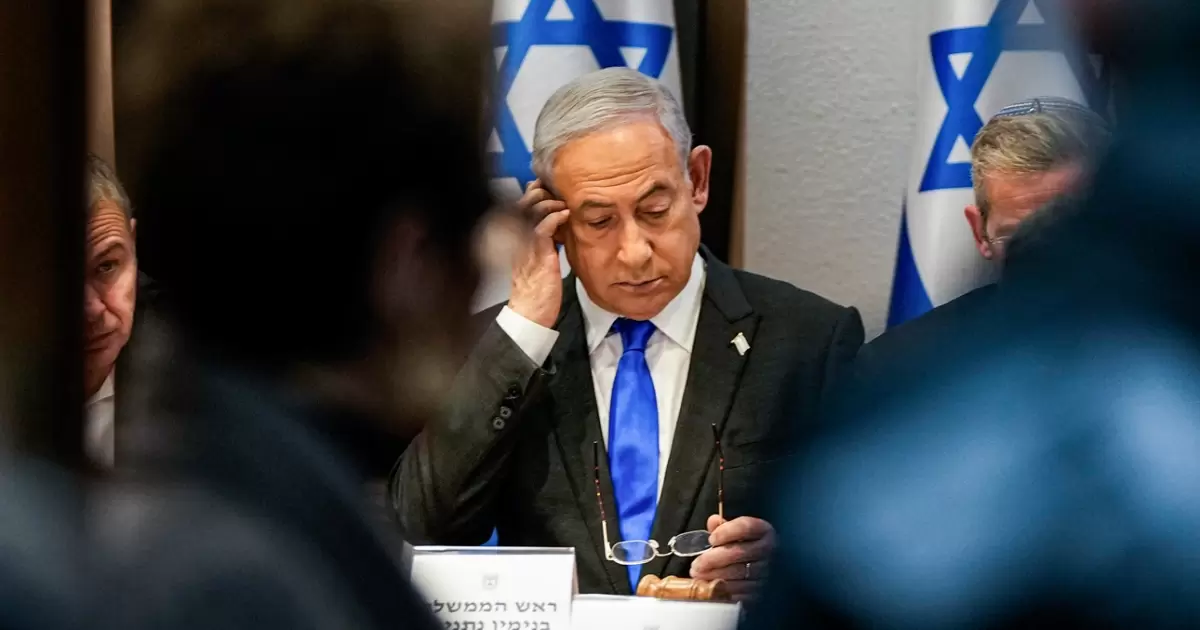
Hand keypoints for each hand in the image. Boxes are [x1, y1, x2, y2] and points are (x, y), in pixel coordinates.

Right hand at [508, 179, 569, 328]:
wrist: (530, 314)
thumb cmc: (536, 292)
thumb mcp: (539, 261)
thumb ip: (545, 243)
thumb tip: (558, 228)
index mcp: (516, 240)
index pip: (520, 208)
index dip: (532, 194)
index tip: (547, 189)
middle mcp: (517, 239)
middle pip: (522, 204)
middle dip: (539, 192)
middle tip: (556, 192)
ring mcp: (526, 246)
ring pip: (531, 212)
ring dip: (549, 202)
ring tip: (562, 204)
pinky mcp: (537, 255)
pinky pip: (543, 228)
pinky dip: (555, 217)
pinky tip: (565, 215)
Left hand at [688, 514, 776, 600]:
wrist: (762, 566)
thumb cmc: (746, 545)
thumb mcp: (738, 531)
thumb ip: (725, 526)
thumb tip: (713, 521)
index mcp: (764, 531)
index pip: (746, 527)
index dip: (726, 532)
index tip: (711, 538)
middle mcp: (770, 550)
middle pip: (739, 552)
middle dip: (713, 559)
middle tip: (696, 563)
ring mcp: (768, 571)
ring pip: (738, 573)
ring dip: (714, 574)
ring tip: (698, 574)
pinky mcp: (763, 589)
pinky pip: (741, 590)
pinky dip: (723, 588)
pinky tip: (710, 585)